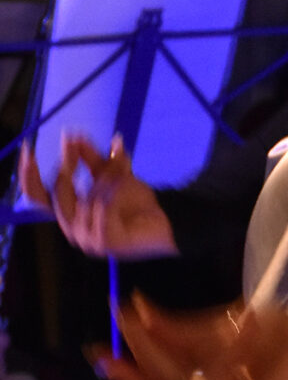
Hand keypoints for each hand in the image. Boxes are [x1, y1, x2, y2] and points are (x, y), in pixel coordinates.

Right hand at [20, 134, 176, 258]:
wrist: (167, 221)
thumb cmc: (136, 202)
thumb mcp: (111, 174)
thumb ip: (90, 158)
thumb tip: (73, 135)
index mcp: (70, 213)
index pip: (37, 196)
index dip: (29, 175)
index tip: (28, 149)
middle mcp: (73, 229)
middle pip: (58, 194)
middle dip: (68, 165)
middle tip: (74, 144)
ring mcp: (88, 240)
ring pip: (85, 199)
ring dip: (104, 179)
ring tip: (121, 170)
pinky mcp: (106, 244)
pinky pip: (102, 210)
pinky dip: (113, 193)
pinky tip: (124, 183)